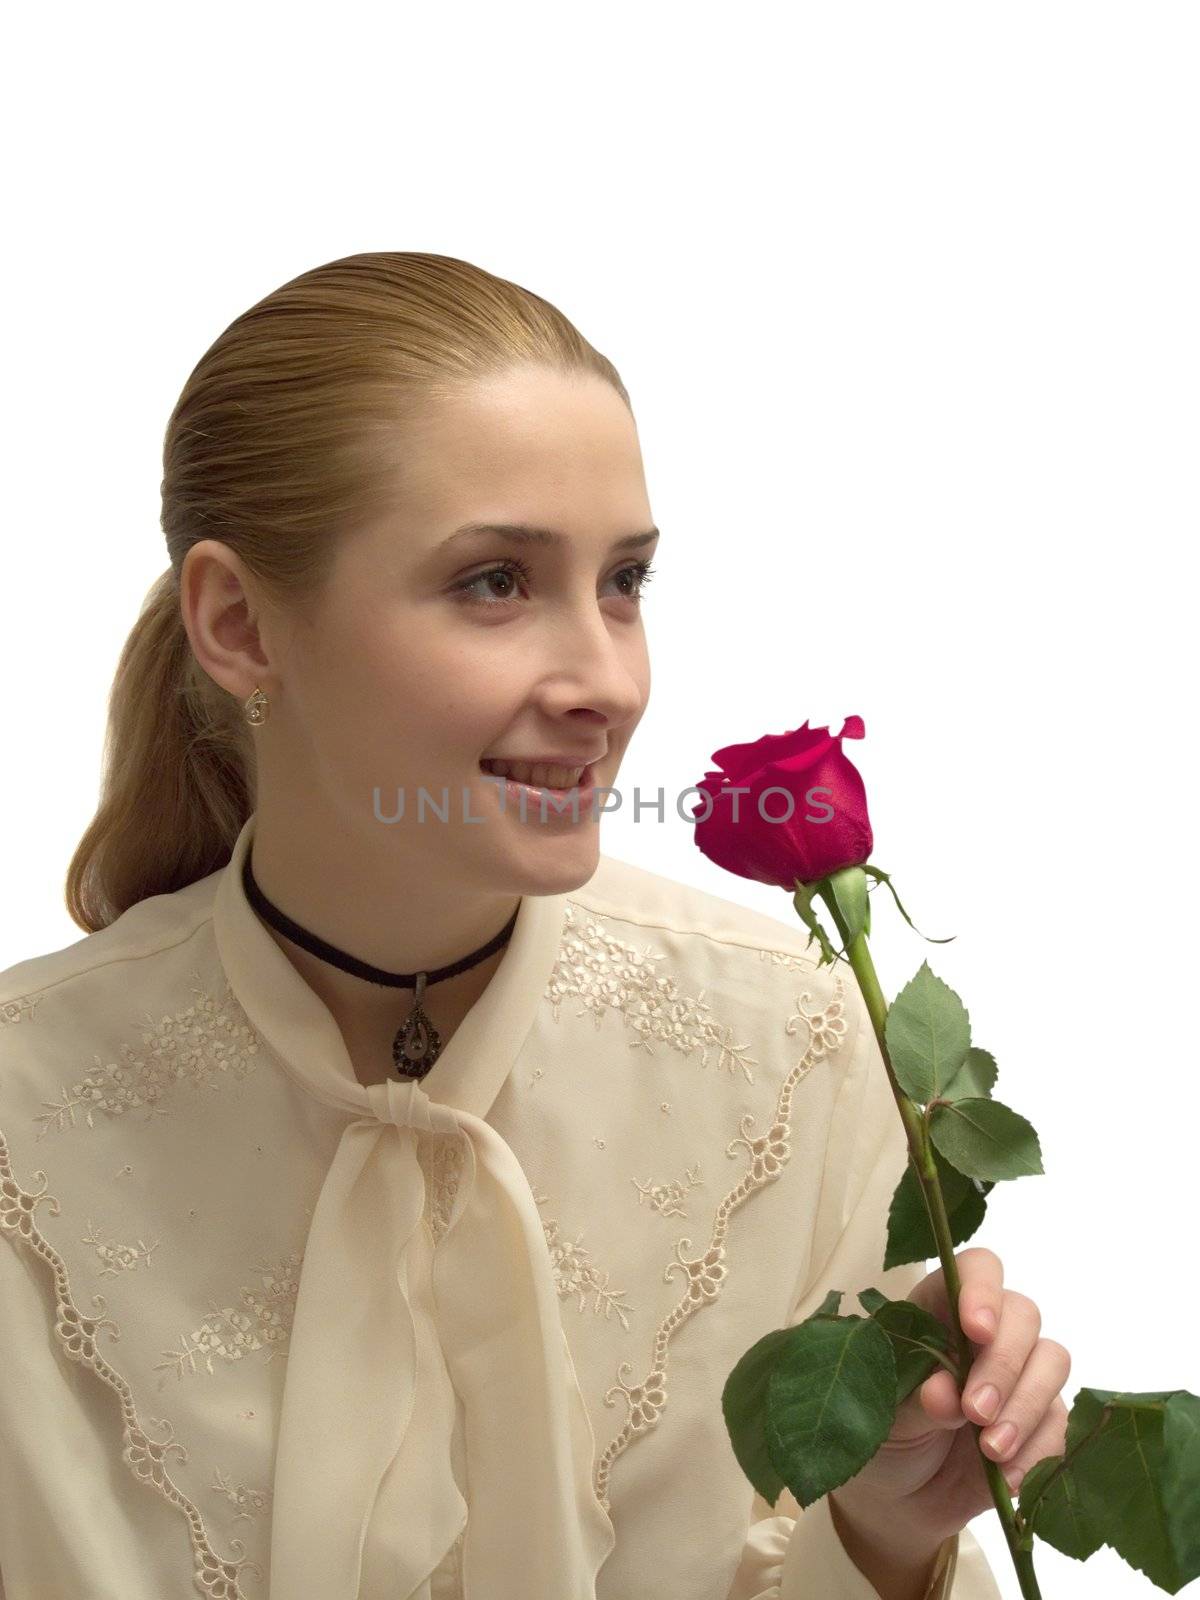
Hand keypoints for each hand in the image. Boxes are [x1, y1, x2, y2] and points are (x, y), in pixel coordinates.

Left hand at [830, 1247, 1070, 1546]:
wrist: (897, 1499)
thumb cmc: (881, 1435)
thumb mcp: (883, 1415)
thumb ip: (915, 1399)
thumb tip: (945, 1393)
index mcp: (937, 1310)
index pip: (974, 1271)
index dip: (981, 1290)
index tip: (975, 1328)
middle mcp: (986, 1333)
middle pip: (1023, 1314)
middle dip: (1004, 1364)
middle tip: (976, 1411)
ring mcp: (1019, 1374)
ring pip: (1052, 1361)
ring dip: (1026, 1407)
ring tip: (990, 1450)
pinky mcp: (1041, 1420)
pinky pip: (1060, 1422)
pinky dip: (1038, 1450)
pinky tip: (1007, 1476)